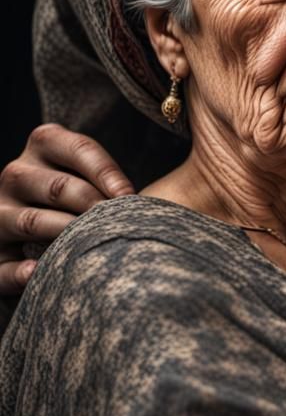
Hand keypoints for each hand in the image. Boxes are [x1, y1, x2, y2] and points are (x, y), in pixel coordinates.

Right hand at [0, 124, 133, 292]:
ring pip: (31, 221)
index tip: (130, 196)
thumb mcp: (90, 171)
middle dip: (92, 206)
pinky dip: (19, 272)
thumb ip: (109, 177)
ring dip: (64, 234)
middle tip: (118, 224)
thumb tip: (142, 201)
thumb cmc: (83, 195)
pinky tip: (38, 273)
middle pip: (57, 186)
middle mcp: (17, 173)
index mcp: (45, 143)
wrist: (38, 223)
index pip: (80, 149)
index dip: (107, 172)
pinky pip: (1, 265)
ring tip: (91, 246)